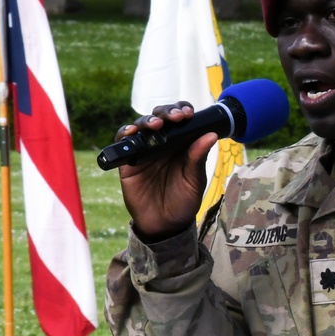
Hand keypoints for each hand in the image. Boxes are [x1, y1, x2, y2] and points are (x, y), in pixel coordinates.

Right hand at [115, 103, 216, 241]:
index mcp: (180, 143)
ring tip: (156, 125)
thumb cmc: (183, 201)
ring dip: (147, 121)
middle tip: (175, 117)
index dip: (182, 110)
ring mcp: (143, 150)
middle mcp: (161, 143)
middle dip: (166, 112)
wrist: (165, 225)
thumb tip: (211, 135)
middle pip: (160, 117)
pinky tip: (131, 132)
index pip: (180, 119)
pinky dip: (125, 134)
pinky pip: (123, 143)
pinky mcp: (127, 161)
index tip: (188, 113)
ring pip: (141, 126)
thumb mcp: (195, 180)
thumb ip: (198, 157)